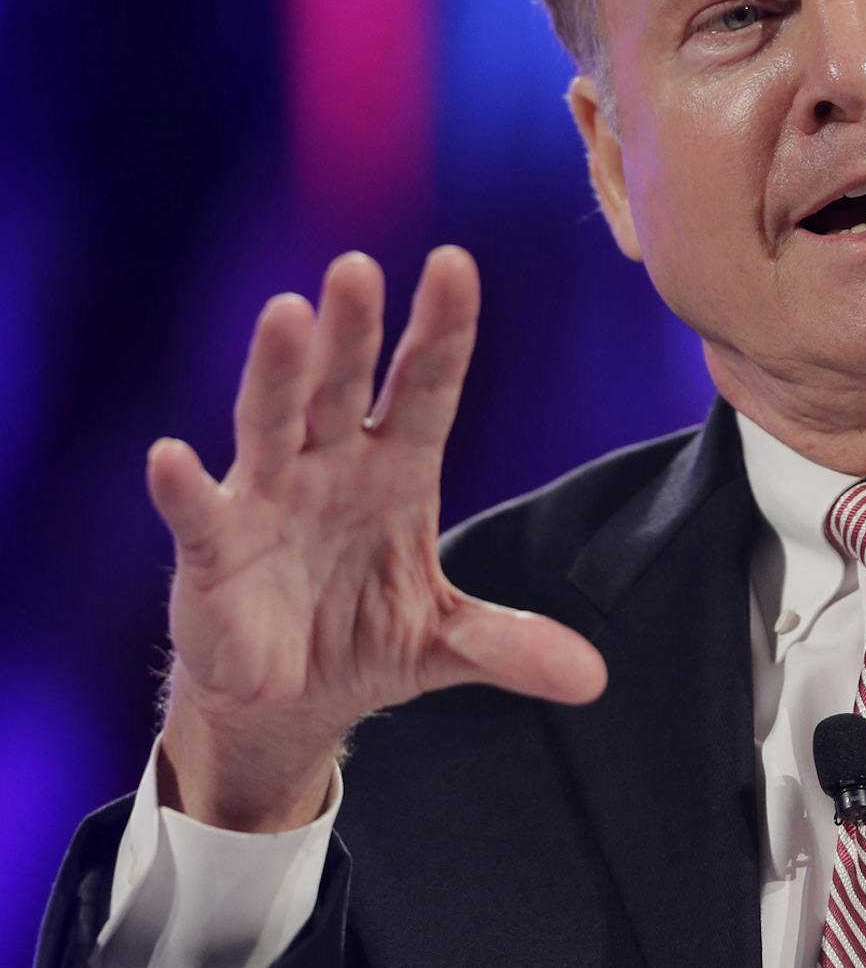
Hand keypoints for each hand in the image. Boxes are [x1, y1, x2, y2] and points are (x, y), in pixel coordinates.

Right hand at [152, 248, 606, 830]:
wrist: (288, 703)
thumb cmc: (366, 640)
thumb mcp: (449, 643)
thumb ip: (512, 645)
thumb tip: (593, 677)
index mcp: (399, 470)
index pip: (425, 385)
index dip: (442, 328)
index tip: (455, 264)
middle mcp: (332, 466)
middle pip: (343, 385)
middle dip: (352, 329)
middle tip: (358, 266)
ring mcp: (269, 500)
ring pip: (273, 422)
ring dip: (277, 372)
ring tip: (284, 314)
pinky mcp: (214, 551)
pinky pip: (199, 512)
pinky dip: (184, 487)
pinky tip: (170, 457)